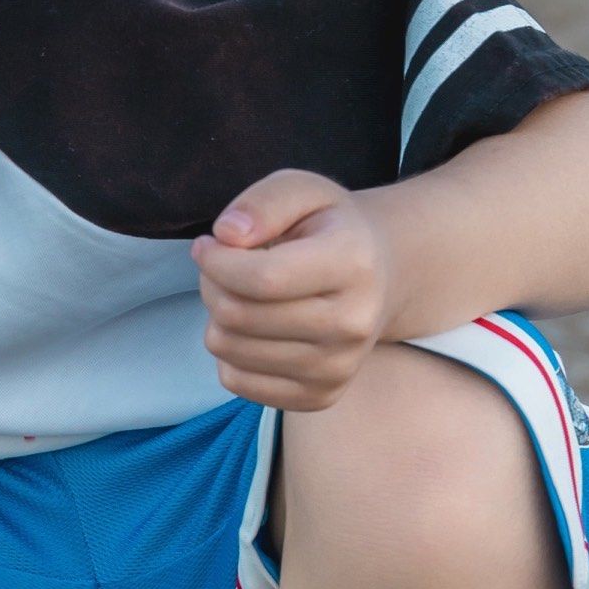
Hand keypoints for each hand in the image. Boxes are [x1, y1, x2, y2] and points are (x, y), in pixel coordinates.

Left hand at [194, 169, 393, 411]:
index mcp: (353, 264)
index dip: (216, 261)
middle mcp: (352, 324)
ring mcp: (338, 367)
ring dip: (217, 317)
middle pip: (239, 315)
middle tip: (221, 267)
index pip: (262, 278)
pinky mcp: (320, 397)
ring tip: (240, 294)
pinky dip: (230, 352)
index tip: (207, 245)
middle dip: (212, 284)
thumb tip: (226, 235)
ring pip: (230, 349)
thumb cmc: (330, 229)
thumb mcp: (304, 191)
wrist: (380, 277)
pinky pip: (236, 381)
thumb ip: (264, 202)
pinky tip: (253, 327)